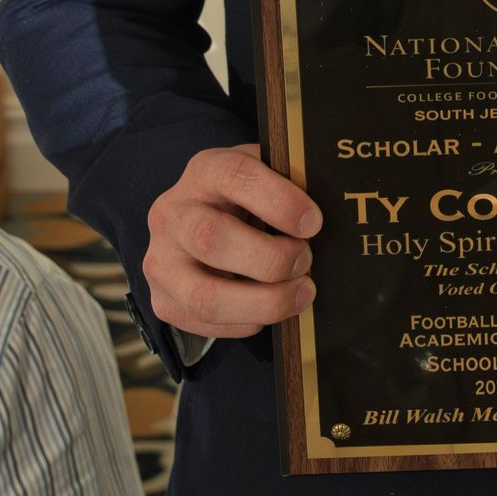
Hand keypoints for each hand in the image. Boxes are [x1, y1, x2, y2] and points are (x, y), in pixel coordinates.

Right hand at [144, 142, 319, 339]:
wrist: (195, 223)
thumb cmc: (245, 200)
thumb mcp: (265, 177)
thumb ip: (290, 183)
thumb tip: (335, 202)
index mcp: (203, 171)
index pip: (234, 176)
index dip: (278, 201)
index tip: (314, 222)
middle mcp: (172, 213)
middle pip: (212, 239)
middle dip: (271, 259)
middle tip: (306, 261)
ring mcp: (161, 260)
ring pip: (206, 296)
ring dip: (264, 302)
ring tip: (300, 293)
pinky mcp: (163, 300)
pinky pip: (206, 324)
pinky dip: (247, 322)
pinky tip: (268, 308)